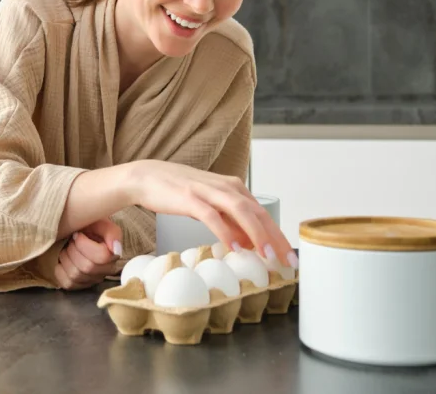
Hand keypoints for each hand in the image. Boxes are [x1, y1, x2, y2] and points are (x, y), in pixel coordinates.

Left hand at [54, 218, 121, 290]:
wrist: (76, 232)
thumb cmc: (88, 227)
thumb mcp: (100, 222)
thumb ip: (111, 232)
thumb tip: (114, 249)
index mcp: (113, 255)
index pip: (102, 256)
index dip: (84, 244)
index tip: (77, 234)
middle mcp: (105, 271)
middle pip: (87, 267)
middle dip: (73, 250)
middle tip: (71, 241)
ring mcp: (91, 280)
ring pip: (75, 275)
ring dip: (66, 257)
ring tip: (67, 248)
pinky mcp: (77, 285)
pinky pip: (66, 283)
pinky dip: (60, 269)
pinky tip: (63, 260)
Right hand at [125, 160, 296, 268]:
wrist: (146, 176)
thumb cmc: (178, 192)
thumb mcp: (210, 206)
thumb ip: (230, 221)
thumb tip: (250, 243)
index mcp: (233, 188)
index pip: (263, 214)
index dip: (278, 235)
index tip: (289, 256)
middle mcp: (225, 187)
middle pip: (258, 213)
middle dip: (275, 238)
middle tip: (287, 260)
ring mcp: (208, 191)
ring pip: (240, 211)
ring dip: (256, 233)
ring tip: (266, 254)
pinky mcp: (190, 198)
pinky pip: (212, 216)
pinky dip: (225, 232)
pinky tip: (234, 247)